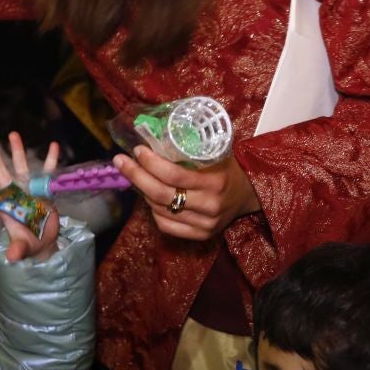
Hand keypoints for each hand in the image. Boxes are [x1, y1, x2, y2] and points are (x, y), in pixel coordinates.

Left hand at [0, 134, 61, 262]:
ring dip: (17, 150)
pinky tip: (53, 145)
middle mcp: (15, 195)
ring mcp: (29, 190)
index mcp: (6, 208)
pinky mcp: (44, 189)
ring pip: (21, 166)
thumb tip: (12, 257)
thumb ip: (18, 249)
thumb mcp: (24, 247)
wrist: (44, 241)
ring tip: (13, 134)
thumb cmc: (29, 244)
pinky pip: (47, 172)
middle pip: (3, 172)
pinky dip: (50, 159)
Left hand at [113, 146, 262, 241]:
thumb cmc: (228, 167)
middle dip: (136, 176)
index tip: (137, 150)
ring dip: (142, 191)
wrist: (248, 194)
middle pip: (162, 194)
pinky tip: (148, 197)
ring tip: (134, 175)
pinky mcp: (200, 235)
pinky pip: (166, 225)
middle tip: (121, 162)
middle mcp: (209, 206)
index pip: (174, 175)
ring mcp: (204, 224)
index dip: (151, 163)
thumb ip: (190, 147)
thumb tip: (152, 134)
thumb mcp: (216, 153)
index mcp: (215, 182)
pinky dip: (153, 210)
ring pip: (160, 210)